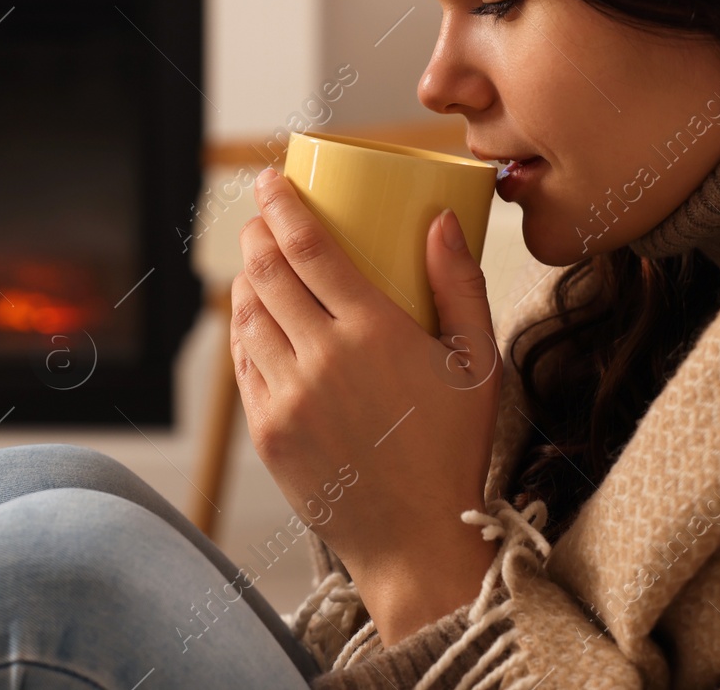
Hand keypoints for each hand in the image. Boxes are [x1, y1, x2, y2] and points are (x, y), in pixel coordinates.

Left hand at [230, 166, 502, 641]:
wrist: (417, 539)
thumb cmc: (455, 448)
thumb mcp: (478, 364)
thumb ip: (460, 285)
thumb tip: (440, 219)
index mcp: (374, 333)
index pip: (310, 247)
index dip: (283, 204)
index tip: (272, 179)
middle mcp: (321, 358)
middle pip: (268, 271)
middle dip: (257, 231)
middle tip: (261, 214)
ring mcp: (287, 396)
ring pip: (247, 314)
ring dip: (246, 276)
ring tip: (256, 260)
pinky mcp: (266, 430)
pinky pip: (241, 362)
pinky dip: (242, 328)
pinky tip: (253, 316)